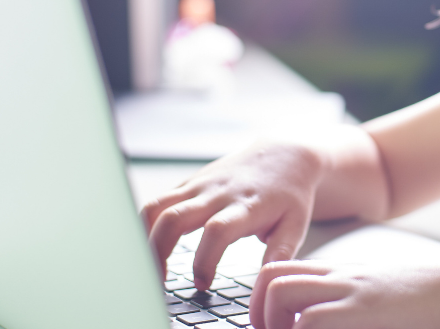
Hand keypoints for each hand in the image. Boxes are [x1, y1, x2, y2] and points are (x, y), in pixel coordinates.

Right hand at [140, 139, 325, 288]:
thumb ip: (280, 253)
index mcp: (246, 206)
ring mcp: (200, 185)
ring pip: (156, 206)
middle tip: (159, 282)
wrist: (282, 155)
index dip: (204, 260)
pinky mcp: (189, 182)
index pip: (217, 231)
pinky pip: (158, 201)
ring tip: (148, 266)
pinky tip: (151, 247)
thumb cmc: (289, 195)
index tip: (202, 284)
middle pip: (173, 217)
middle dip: (158, 252)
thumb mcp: (295, 225)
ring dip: (144, 237)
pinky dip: (147, 225)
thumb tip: (264, 282)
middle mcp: (218, 193)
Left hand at [250, 260, 439, 328]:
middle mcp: (338, 279)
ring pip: (279, 291)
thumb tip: (316, 323)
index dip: (263, 302)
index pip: (282, 273)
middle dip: (256, 311)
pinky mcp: (361, 310)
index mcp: (341, 277)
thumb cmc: (425, 307)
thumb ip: (350, 310)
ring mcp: (348, 292)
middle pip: (270, 276)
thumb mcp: (379, 303)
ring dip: (271, 323)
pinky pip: (309, 322)